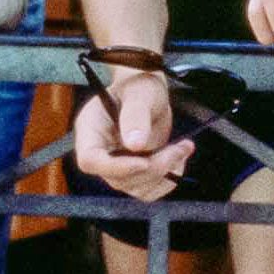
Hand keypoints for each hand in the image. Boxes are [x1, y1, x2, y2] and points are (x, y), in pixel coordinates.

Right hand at [72, 73, 190, 200]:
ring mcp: (117, 165)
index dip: (115, 167)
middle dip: (152, 167)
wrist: (149, 91)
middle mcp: (100, 151)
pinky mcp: (134, 173)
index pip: (90, 160)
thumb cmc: (140, 84)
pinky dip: (168, 179)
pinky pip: (148, 190)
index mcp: (90, 128)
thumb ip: (136, 115)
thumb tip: (135, 145)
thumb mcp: (140, 93)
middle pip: (117, 178)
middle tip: (178, 149)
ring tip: (183, 148)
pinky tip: (179, 157)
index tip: (144, 161)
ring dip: (164, 174)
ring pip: (135, 187)